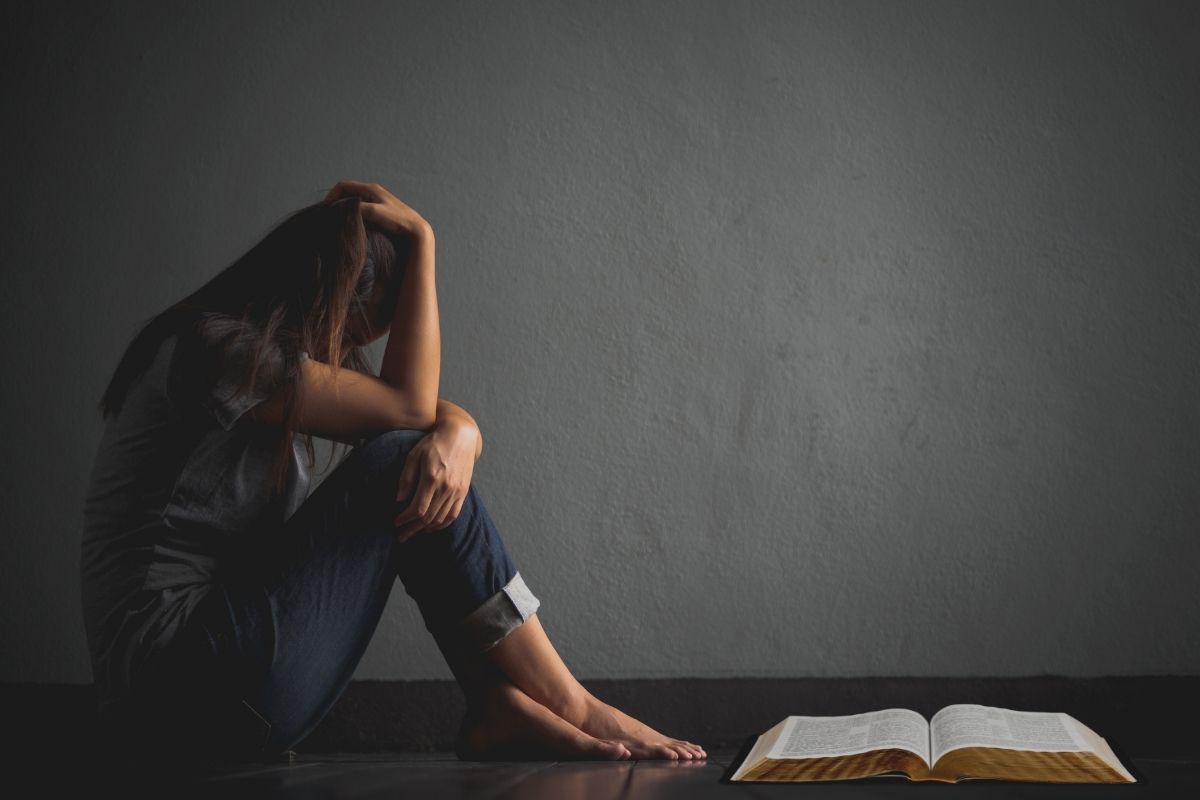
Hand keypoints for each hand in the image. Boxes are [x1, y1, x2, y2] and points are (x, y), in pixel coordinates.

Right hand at [322, 180, 432, 239]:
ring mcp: (376, 202)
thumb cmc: (397, 220)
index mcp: (370, 189)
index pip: (343, 186)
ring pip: (354, 202)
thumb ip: (357, 208)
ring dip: (345, 209)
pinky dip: (353, 214)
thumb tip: (340, 210)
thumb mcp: (374, 212)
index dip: (332, 195)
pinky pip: (360, 210)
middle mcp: (372, 192)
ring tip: (338, 221)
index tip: (326, 208)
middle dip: (337, 202)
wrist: (415, 230)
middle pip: (347, 193)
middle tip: (330, 216)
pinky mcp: (379, 212)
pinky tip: (351, 224)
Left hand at [393, 421, 478, 541]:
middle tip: (400, 535)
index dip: (405, 519)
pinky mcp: (463, 492)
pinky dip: (442, 524)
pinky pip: (453, 514)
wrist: (460, 436)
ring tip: (413, 532)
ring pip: (441, 519)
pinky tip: (431, 527)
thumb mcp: (414, 455)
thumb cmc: (433, 443)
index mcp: (432, 478)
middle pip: (428, 517)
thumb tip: (399, 500)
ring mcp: (457, 491)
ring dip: (425, 529)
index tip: (396, 522)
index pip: (418, 508)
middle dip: (412, 529)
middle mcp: (446, 487)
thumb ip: (406, 478)